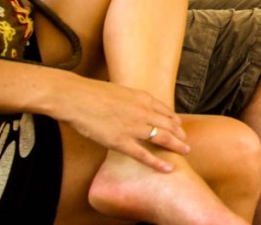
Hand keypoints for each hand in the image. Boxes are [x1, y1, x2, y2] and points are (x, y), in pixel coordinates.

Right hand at [55, 76, 188, 171]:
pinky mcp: (120, 141)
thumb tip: (134, 105)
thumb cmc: (91, 93)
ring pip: (163, 138)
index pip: (166, 111)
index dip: (175, 120)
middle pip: (169, 124)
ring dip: (177, 145)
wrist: (75, 97)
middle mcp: (143, 112)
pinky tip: (168, 169)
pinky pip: (143, 155)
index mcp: (143, 98)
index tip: (179, 126)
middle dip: (180, 133)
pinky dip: (158, 163)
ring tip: (186, 151)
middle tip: (185, 141)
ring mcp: (133, 127)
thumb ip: (131, 100)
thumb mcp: (120, 91)